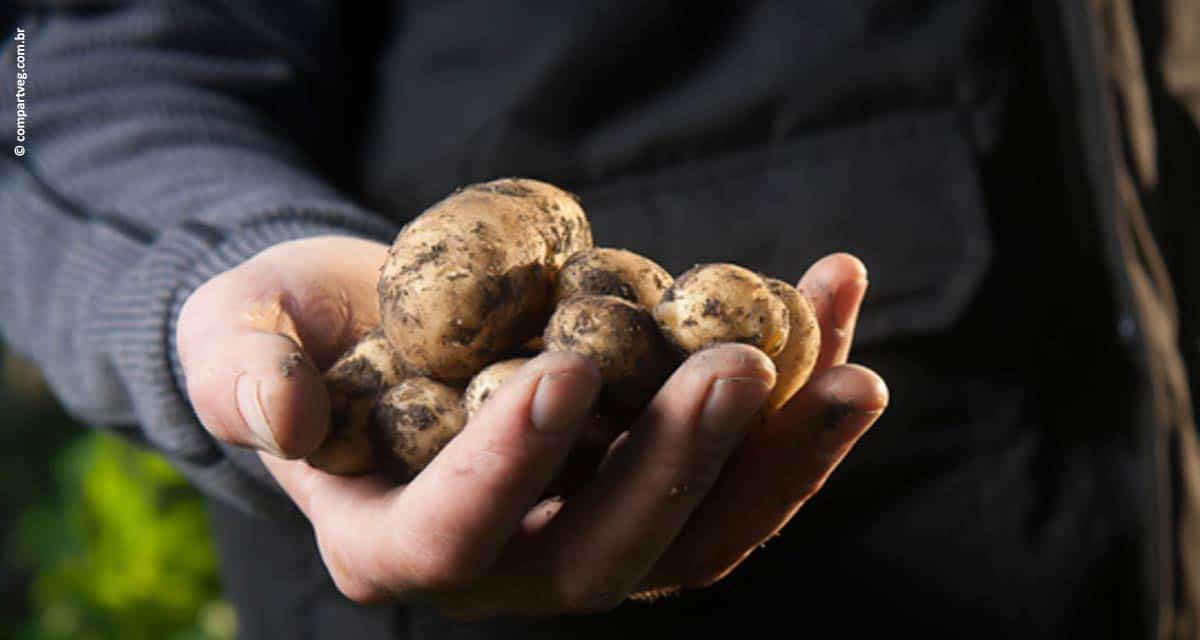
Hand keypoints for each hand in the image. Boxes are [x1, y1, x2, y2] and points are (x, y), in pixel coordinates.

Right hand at [177, 240, 887, 616]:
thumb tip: (283, 414)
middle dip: (679, 467)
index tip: (566, 370)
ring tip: (851, 372)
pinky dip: (791, 404)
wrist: (368, 319)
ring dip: (778, 459)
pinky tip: (834, 306)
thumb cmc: (289, 331)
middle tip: (744, 366)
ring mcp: (584, 528)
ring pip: (697, 537)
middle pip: (606, 557)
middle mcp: (501, 561)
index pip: (452, 534)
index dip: (509, 467)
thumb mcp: (238, 337)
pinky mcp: (646, 483)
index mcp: (390, 540)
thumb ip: (244, 375)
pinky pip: (731, 469)